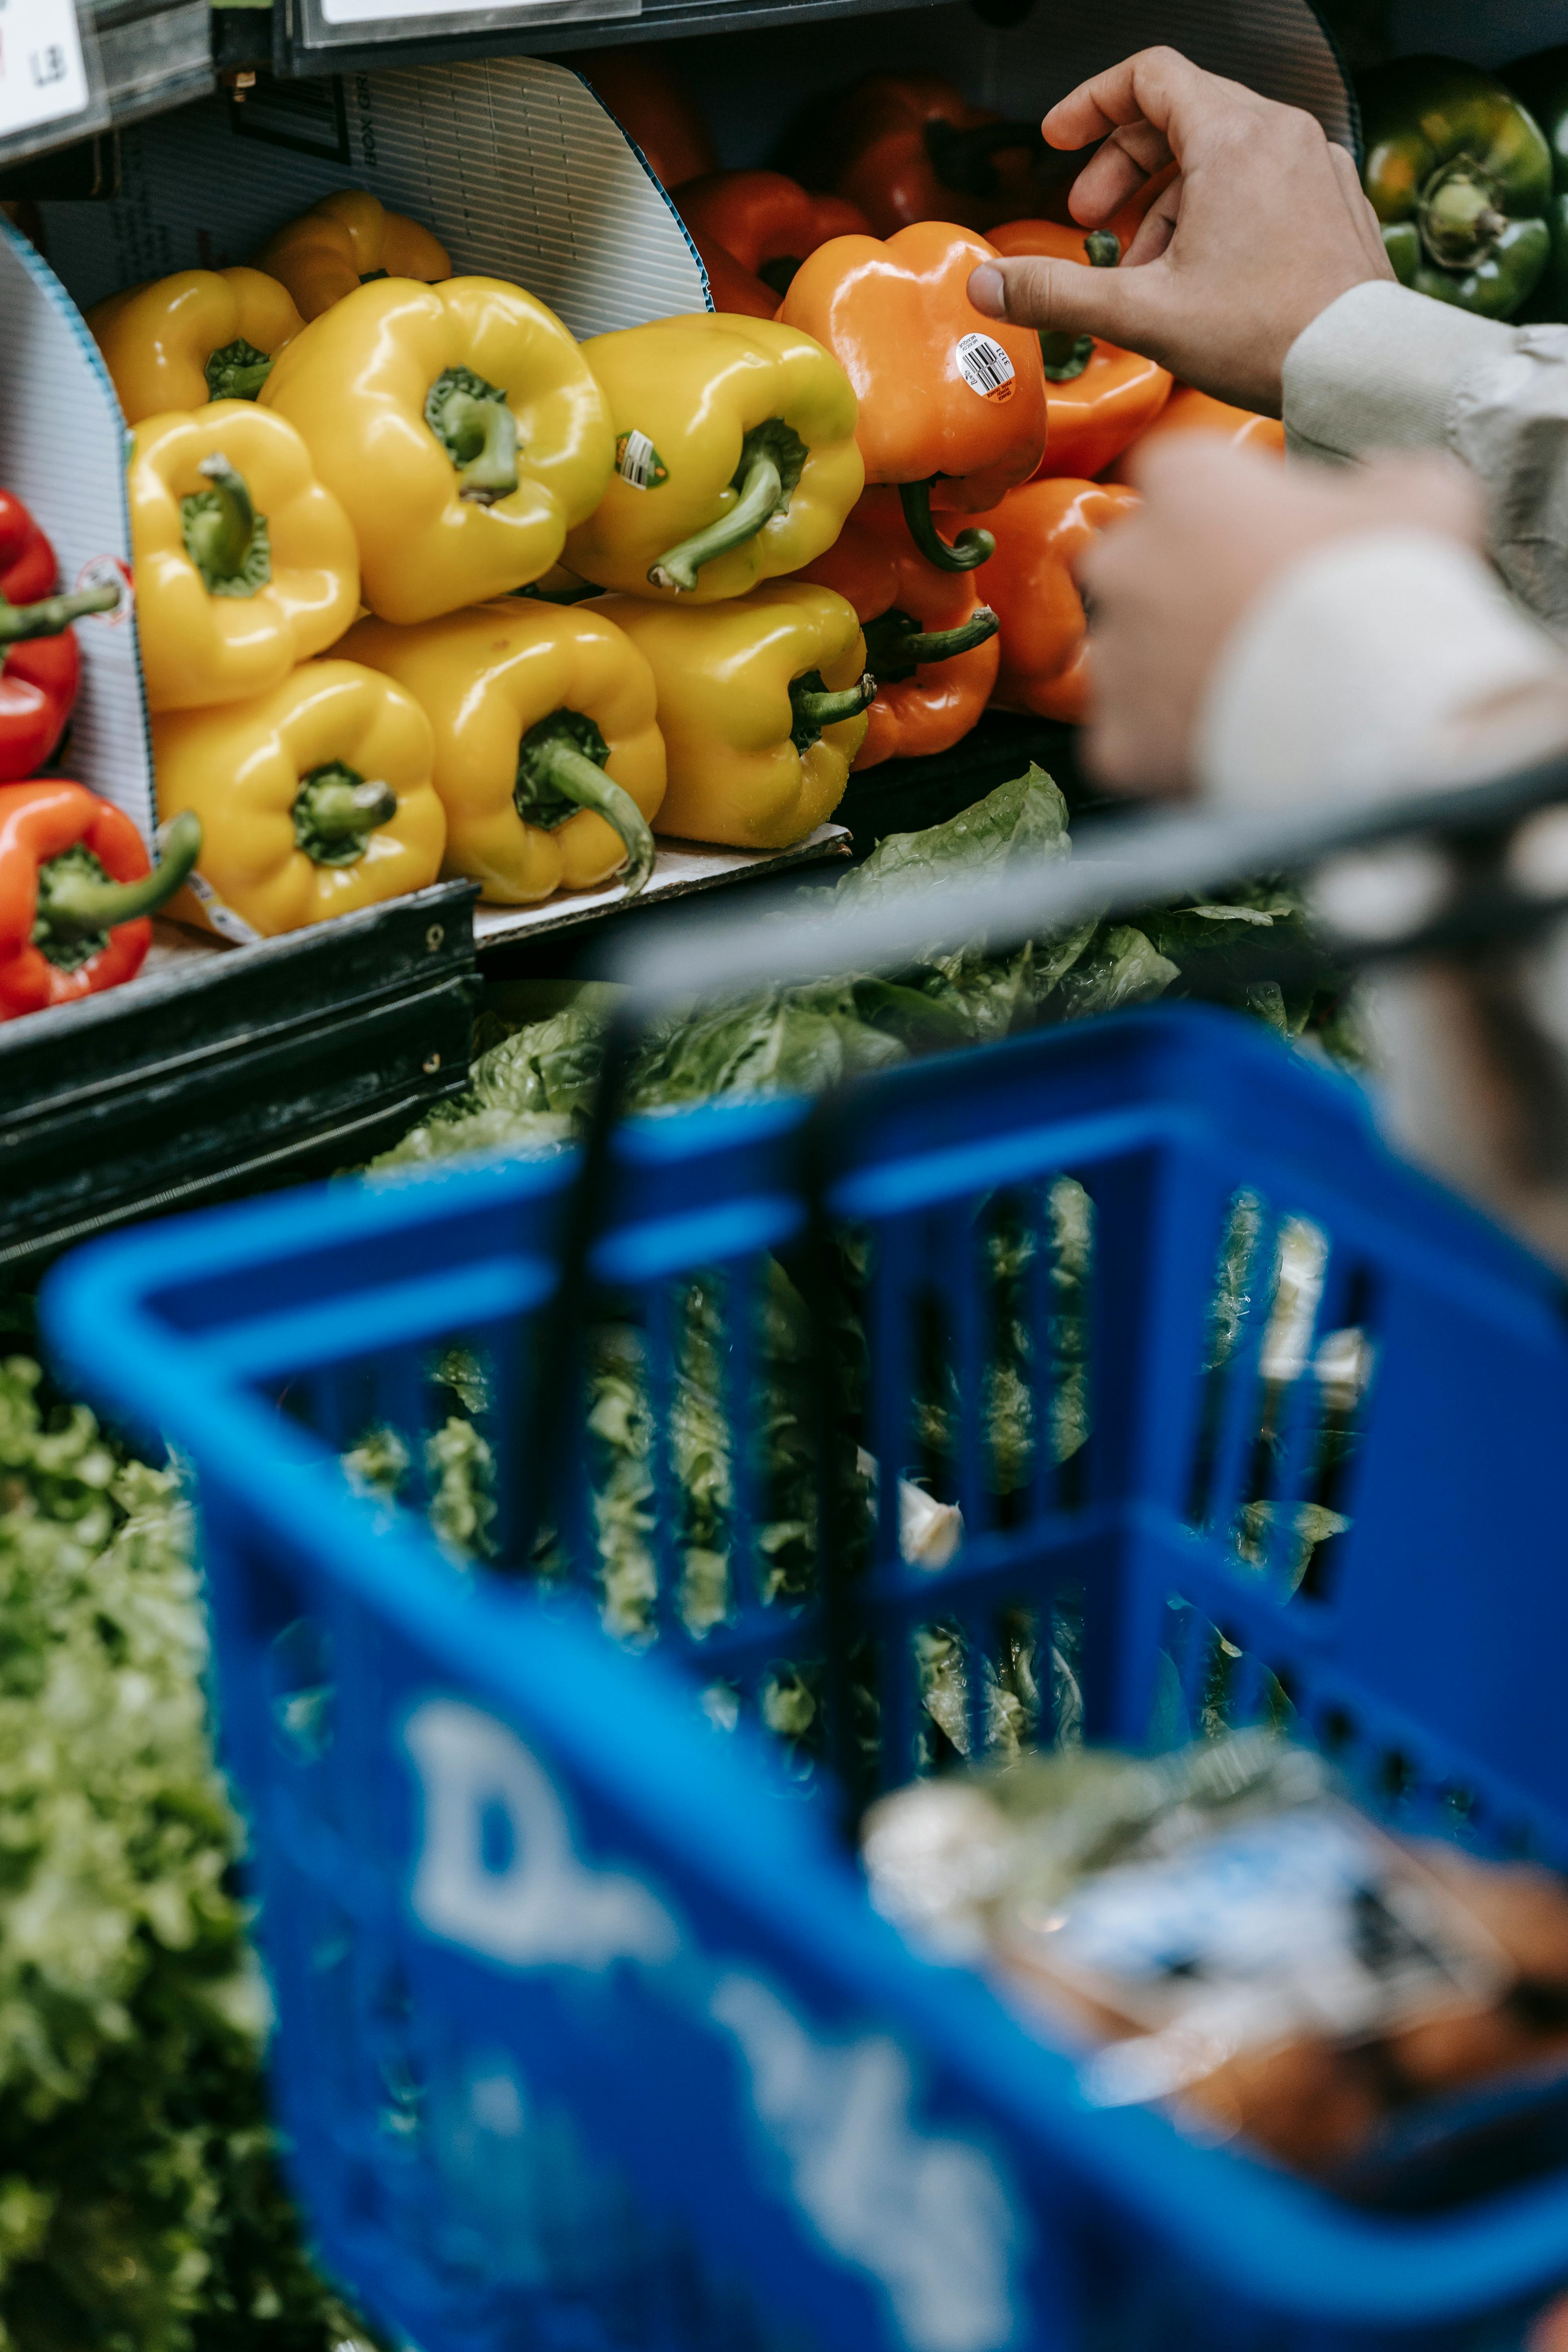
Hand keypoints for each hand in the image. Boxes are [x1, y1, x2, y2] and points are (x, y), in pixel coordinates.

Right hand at [967, 47, 1393, 414]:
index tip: (1059, 140)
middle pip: (1182, 114)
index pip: (1150, 76)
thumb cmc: (1266, 336)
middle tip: (1089, 220)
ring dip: (1168, 200)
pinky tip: (1201, 275)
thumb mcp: (1141, 314)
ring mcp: (1316, 165)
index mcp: (1233, 136)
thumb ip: (1057, 294)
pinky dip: (1218, 212)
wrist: (1362, 370)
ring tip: (1143, 267)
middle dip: (1123, 165)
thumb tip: (987, 287)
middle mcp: (1282, 134)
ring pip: (1223, 153)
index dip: (1092, 104)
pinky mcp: (1336, 203)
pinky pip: (1263, 183)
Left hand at [1079, 439, 1483, 793]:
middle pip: (1141, 566)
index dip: (1227, 509)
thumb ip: (1383, 477)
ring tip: (1249, 691)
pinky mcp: (1118, 738)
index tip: (1270, 541)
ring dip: (1174, 668)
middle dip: (1185, 588)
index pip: (1182, 476)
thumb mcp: (1423, 495)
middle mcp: (1126, 560)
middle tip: (1256, 623)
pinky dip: (1167, 744)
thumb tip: (1372, 483)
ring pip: (1132, 655)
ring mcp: (1116, 654)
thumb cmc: (1395, 586)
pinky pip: (1130, 736)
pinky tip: (1225, 743)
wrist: (1377, 710)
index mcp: (1186, 481)